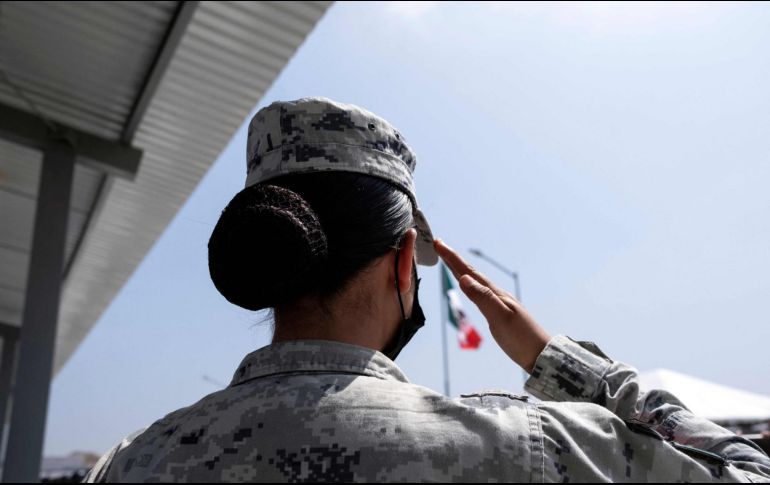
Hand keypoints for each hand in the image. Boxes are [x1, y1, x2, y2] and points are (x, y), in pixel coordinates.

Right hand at [433, 239, 551, 373]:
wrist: (541, 354)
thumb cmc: (521, 338)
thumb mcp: (500, 318)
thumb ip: (482, 298)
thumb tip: (463, 278)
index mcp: (494, 293)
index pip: (468, 271)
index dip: (452, 257)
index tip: (438, 243)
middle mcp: (495, 294)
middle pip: (470, 272)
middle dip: (453, 259)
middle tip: (439, 245)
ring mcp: (497, 302)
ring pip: (474, 280)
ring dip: (460, 269)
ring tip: (449, 260)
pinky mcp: (498, 312)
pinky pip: (478, 291)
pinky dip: (468, 283)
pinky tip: (468, 285)